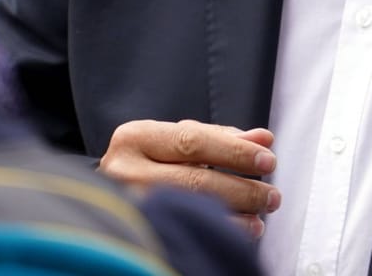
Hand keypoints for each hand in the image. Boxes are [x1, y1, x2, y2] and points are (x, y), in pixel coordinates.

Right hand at [101, 119, 280, 237]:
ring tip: (261, 216)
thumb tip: (263, 139)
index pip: (193, 141)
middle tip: (271, 195)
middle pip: (194, 180)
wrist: (100, 199)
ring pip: (189, 209)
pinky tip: (240, 233)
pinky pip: (183, 230)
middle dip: (242, 189)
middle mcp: (124, 170)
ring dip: (235, 215)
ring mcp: (127, 203)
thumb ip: (218, 138)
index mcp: (135, 138)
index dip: (234, 151)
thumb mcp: (175, 142)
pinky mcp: (136, 228)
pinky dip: (217, 230)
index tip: (267, 160)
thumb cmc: (147, 164)